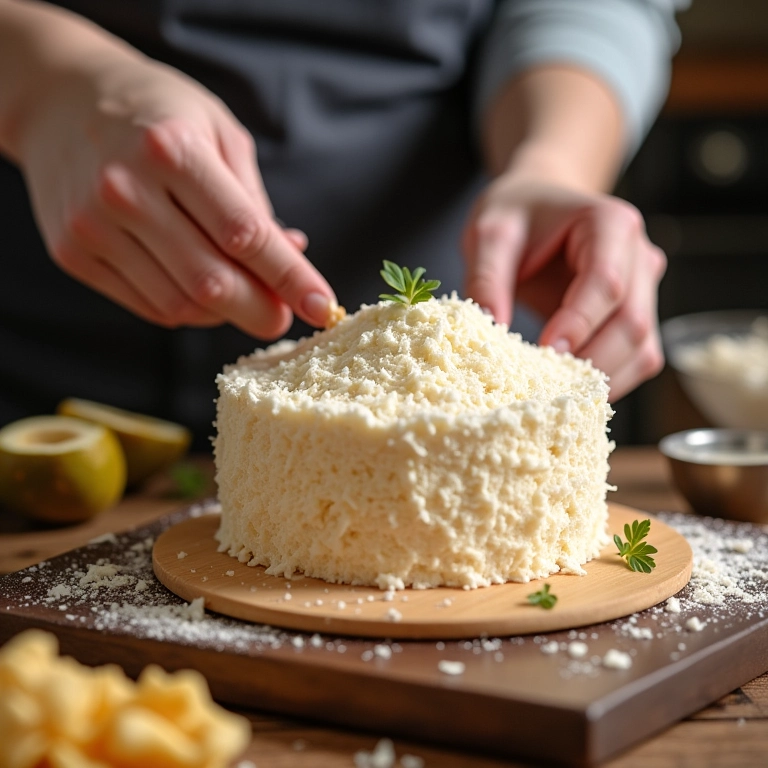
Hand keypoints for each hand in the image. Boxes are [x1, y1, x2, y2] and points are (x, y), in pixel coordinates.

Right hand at [17, 47, 334, 337]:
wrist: (60, 100)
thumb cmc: (157, 114)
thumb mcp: (219, 134)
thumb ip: (254, 202)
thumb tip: (292, 258)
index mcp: (172, 149)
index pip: (246, 235)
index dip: (291, 279)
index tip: (323, 308)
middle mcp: (126, 189)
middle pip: (212, 283)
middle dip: (261, 311)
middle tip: (281, 315)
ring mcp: (94, 225)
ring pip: (181, 305)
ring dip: (224, 312)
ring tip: (238, 289)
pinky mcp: (73, 253)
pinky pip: (149, 306)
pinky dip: (187, 308)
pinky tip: (196, 282)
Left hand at [462, 174, 666, 399]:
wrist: (536, 207)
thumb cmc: (517, 214)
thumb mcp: (489, 234)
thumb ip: (485, 277)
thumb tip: (488, 329)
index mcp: (611, 224)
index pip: (606, 283)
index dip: (578, 322)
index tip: (544, 351)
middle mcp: (639, 256)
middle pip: (632, 322)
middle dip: (591, 361)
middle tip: (544, 385)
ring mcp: (645, 289)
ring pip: (642, 348)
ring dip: (602, 378)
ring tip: (553, 393)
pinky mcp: (636, 317)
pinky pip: (636, 359)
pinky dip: (608, 381)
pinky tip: (568, 389)